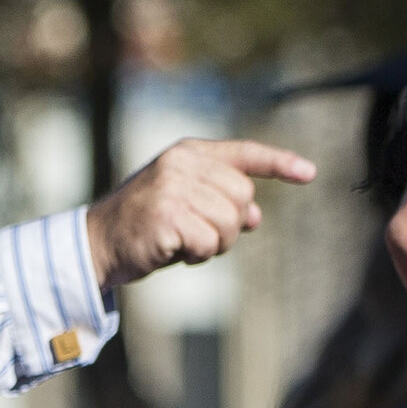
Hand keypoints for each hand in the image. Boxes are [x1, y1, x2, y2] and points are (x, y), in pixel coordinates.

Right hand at [86, 139, 316, 289]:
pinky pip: (208, 241)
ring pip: (229, 221)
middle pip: (243, 195)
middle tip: (199, 236)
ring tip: (184, 244)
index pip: (243, 152)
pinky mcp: (167, 214)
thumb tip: (254, 217)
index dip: (279, 163)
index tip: (309, 173)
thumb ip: (219, 203)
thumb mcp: (185, 206)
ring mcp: (172, 186)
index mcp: (188, 153)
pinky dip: (197, 255)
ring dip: (213, 244)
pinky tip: (174, 252)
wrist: (97, 243)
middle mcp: (182, 163)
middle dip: (230, 224)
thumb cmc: (144, 225)